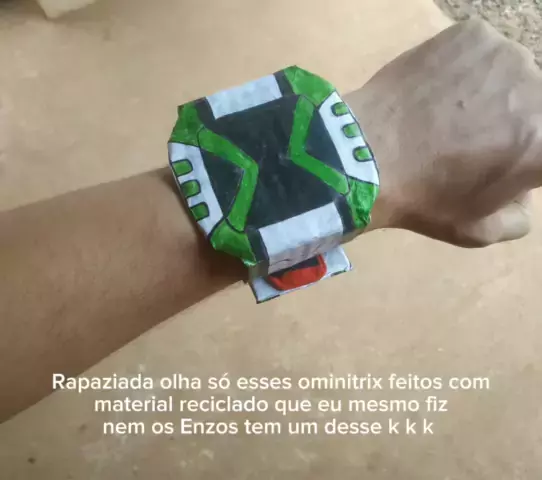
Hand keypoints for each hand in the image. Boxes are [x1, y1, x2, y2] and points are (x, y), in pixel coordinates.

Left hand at [347, 19, 541, 246]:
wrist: (364, 156)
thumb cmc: (423, 198)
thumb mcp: (478, 231)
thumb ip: (519, 217)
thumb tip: (522, 193)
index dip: (525, 155)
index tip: (501, 160)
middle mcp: (540, 89)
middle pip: (536, 105)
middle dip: (513, 122)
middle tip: (470, 138)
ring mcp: (506, 54)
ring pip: (509, 75)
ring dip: (490, 93)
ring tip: (448, 114)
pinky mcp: (472, 33)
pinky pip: (480, 53)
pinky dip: (464, 70)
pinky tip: (435, 92)